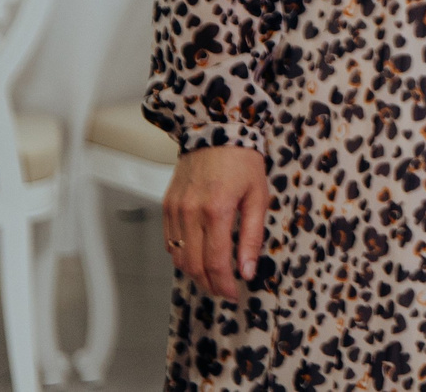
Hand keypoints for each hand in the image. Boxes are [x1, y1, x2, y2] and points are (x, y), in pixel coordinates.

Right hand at [164, 145, 268, 300]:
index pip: (216, 262)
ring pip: (178, 258)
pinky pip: (170, 242)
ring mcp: (175, 210)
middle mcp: (190, 213)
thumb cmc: (243, 162)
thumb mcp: (259, 197)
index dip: (225, 284)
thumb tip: (248, 270)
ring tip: (213, 277)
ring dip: (195, 273)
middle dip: (210, 284)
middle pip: (194, 266)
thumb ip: (252, 237)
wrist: (218, 131)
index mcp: (216, 211)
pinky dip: (182, 256)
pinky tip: (198, 256)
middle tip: (224, 290)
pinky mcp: (166, 206)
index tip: (235, 293)